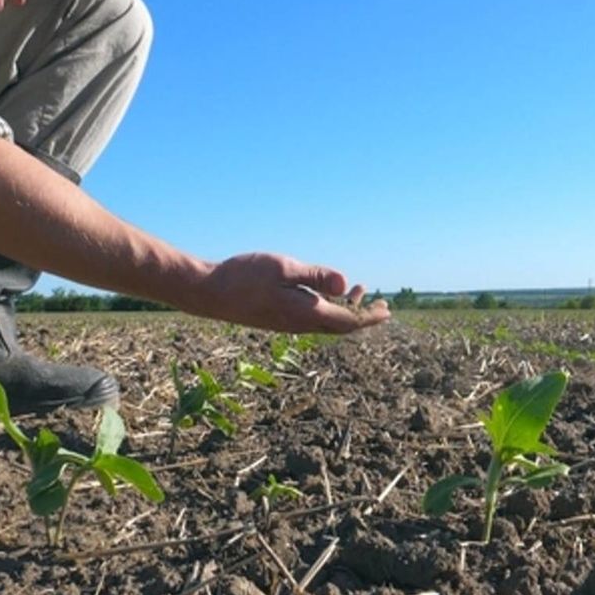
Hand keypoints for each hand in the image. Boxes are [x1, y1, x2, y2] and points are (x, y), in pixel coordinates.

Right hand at [197, 253, 389, 332]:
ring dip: (345, 309)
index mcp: (306, 314)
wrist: (208, 293)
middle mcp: (300, 324)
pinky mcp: (277, 318)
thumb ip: (316, 276)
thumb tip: (347, 284)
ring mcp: (287, 323)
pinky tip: (323, 293)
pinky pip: (311, 318)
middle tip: (381, 304)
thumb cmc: (243, 276)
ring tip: (358, 291)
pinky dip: (327, 307)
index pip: (348, 321)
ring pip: (326, 321)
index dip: (369, 317)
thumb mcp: (283, 268)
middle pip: (340, 325)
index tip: (386, 310)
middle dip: (363, 315)